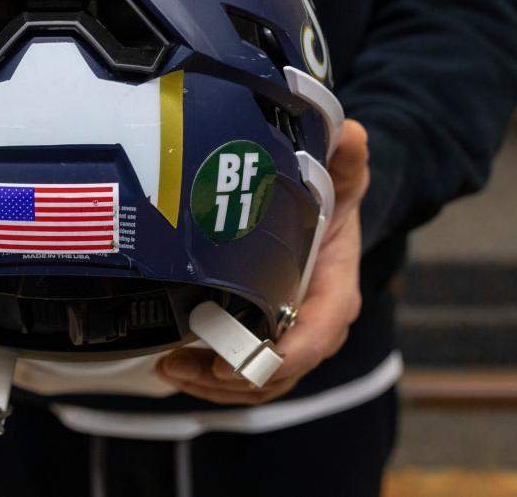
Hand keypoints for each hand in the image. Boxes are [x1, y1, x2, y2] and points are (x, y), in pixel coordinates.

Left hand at [156, 119, 369, 403]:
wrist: (329, 214)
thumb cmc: (333, 199)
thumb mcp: (341, 176)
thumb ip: (344, 157)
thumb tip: (348, 132)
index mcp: (335, 291)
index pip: (318, 333)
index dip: (283, 355)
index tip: (238, 362)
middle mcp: (314, 325)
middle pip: (279, 372)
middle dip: (230, 379)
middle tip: (179, 365)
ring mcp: (288, 339)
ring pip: (256, 383)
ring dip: (211, 384)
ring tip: (168, 368)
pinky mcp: (264, 341)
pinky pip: (242, 376)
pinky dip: (208, 378)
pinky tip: (172, 364)